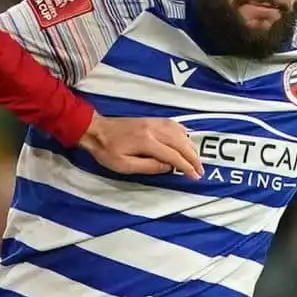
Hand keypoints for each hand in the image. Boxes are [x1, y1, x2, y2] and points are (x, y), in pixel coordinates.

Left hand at [80, 115, 203, 178]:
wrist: (96, 130)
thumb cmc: (107, 151)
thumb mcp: (124, 165)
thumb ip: (148, 166)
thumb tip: (168, 167)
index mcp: (146, 142)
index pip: (173, 155)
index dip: (186, 166)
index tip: (195, 176)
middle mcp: (154, 129)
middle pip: (181, 143)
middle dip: (193, 158)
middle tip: (200, 170)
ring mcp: (154, 122)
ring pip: (180, 132)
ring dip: (191, 146)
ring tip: (196, 159)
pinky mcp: (152, 120)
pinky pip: (174, 125)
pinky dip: (184, 133)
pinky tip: (187, 140)